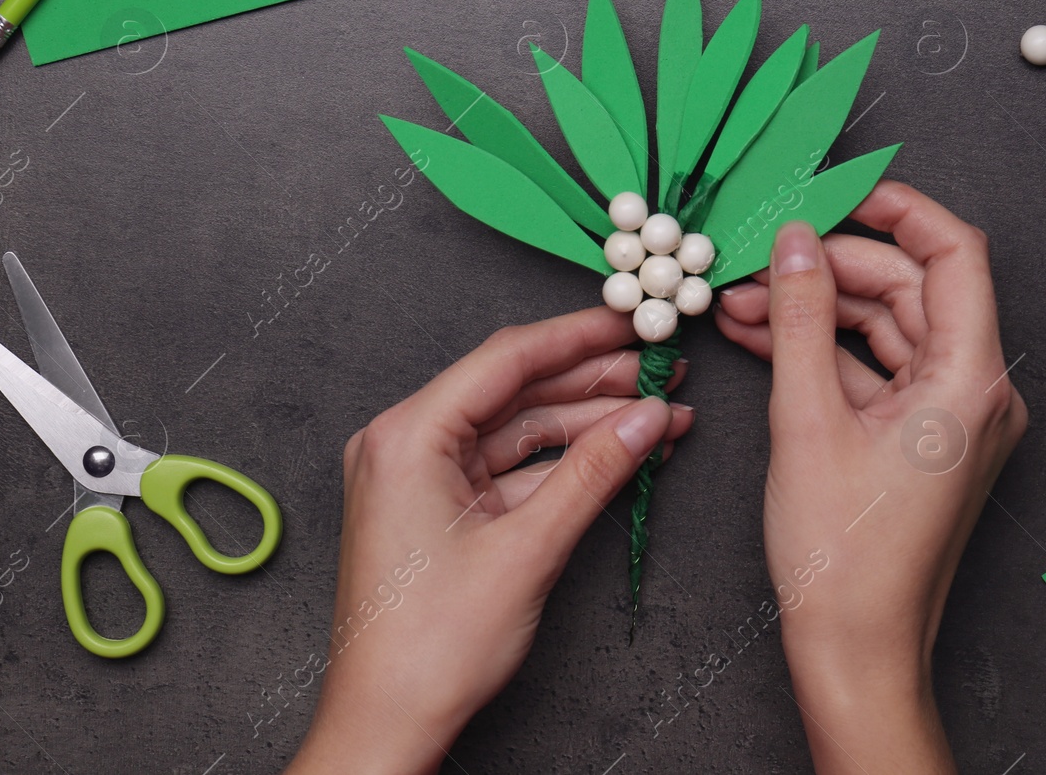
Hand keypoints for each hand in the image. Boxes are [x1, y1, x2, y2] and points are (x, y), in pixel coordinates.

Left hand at [286, 308, 692, 774]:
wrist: (387, 723)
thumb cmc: (428, 649)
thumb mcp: (528, 548)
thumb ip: (595, 472)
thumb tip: (646, 417)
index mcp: (406, 437)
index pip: (507, 359)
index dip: (579, 336)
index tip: (632, 322)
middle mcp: (405, 444)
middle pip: (516, 390)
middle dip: (594, 382)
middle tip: (659, 371)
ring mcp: (421, 476)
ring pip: (519, 429)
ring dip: (588, 424)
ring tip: (657, 415)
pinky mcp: (439, 507)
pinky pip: (510, 467)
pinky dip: (563, 463)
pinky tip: (618, 454)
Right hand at [716, 182, 1025, 773]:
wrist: (856, 650)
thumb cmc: (842, 556)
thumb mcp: (807, 419)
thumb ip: (797, 317)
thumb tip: (792, 242)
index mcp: (970, 379)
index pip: (953, 252)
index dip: (896, 209)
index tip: (836, 191)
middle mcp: (975, 391)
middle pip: (909, 288)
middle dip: (828, 267)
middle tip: (757, 255)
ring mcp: (951, 417)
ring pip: (886, 327)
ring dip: (815, 309)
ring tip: (739, 299)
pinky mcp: (923, 439)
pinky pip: (876, 369)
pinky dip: (823, 350)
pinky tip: (760, 334)